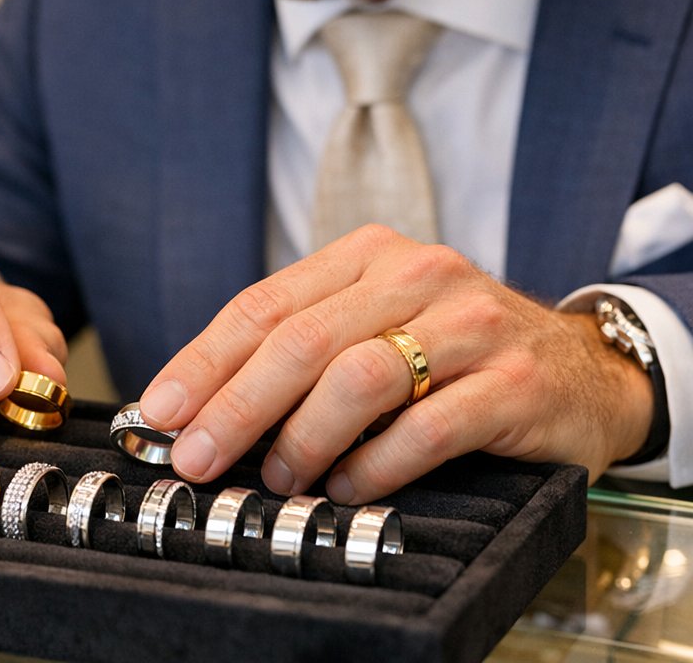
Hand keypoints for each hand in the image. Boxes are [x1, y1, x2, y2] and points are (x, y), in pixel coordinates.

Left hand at [139, 225, 653, 502]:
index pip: (266, 303)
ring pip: (360, 377)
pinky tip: (348, 487)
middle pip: (302, 339)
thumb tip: (209, 408)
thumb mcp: (376, 323)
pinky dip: (376, 466)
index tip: (162, 410)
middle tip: (197, 457)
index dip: (205, 360)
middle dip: (236, 405)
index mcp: (369, 255)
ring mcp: (470, 325)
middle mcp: (417, 275)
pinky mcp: (514, 383)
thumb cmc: (452, 348)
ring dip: (304, 438)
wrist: (579, 365)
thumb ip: (304, 350)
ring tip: (280, 477)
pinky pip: (428, 428)